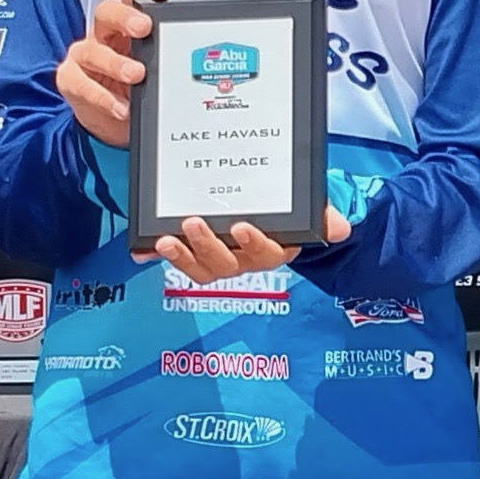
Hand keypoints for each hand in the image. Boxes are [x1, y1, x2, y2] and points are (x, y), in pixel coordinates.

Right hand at [56, 0, 172, 146]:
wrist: (113, 120)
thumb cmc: (138, 84)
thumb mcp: (157, 66)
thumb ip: (170, 55)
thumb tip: (211, 57)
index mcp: (126, 23)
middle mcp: (103, 33)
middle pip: (106, 12)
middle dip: (125, 17)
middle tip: (144, 28)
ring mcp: (85, 56)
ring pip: (93, 51)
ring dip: (115, 63)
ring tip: (137, 75)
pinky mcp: (71, 80)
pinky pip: (82, 85)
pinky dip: (103, 98)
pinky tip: (121, 107)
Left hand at [153, 206, 351, 282]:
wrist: (271, 212)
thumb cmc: (288, 211)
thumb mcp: (309, 210)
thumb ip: (322, 217)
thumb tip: (341, 228)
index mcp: (270, 249)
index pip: (265, 254)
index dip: (253, 245)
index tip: (242, 227)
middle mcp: (242, 260)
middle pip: (226, 265)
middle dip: (209, 248)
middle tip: (194, 224)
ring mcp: (215, 258)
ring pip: (200, 268)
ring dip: (181, 257)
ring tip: (166, 239)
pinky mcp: (192, 251)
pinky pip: (174, 258)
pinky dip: (152, 257)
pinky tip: (138, 251)